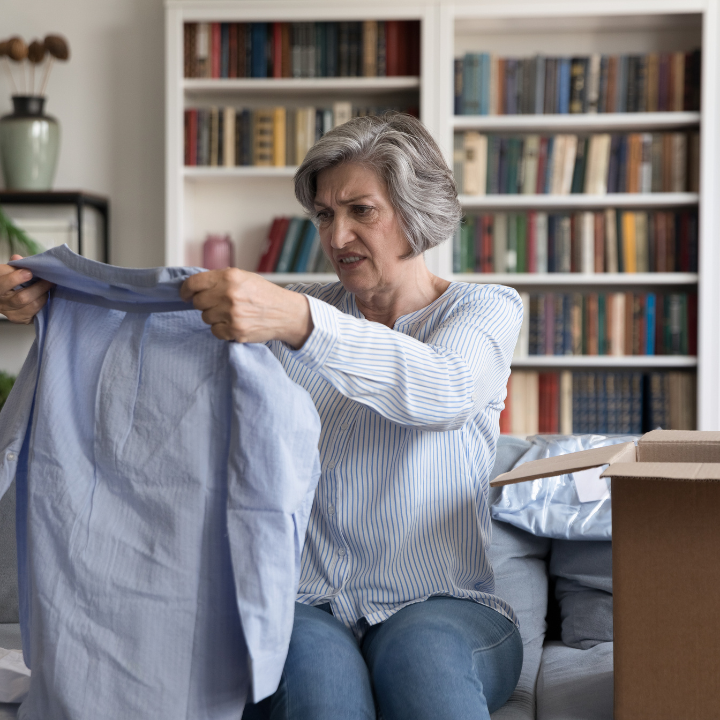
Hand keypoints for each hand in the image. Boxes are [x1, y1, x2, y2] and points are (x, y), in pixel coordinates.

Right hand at [0, 255, 52, 323]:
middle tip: (49, 280)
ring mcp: (11, 313)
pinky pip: (36, 314)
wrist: (4, 297)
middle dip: (38, 288)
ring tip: (49, 288)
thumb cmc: (9, 279)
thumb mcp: (8, 270)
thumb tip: (18, 258)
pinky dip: (44, 304)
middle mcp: (1, 302)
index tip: (29, 272)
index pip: (3, 283)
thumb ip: (14, 265)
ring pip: (32, 306)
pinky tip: (47, 297)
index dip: (16, 278)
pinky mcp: (21, 319)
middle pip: (21, 298)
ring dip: (43, 296)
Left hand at [179, 268, 313, 347]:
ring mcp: (232, 314)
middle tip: (217, 304)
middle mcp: (229, 294)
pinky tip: (235, 324)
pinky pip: (215, 332)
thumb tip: (194, 287)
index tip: (185, 295)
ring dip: (214, 317)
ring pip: (206, 318)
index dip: (186, 290)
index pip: (194, 283)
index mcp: (230, 277)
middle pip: (198, 303)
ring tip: (231, 313)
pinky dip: (222, 329)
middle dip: (204, 304)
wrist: (286, 313)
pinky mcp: (236, 331)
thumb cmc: (264, 294)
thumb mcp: (244, 277)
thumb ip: (220, 280)